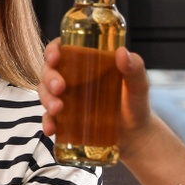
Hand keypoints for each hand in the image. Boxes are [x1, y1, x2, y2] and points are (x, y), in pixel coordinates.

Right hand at [39, 41, 159, 142]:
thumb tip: (122, 52)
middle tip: (59, 87)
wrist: (136, 136)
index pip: (63, 49)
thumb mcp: (138, 84)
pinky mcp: (65, 120)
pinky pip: (50, 118)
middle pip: (49, 70)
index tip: (55, 57)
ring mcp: (67, 99)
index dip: (53, 50)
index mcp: (87, 62)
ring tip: (57, 109)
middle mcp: (73, 78)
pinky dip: (47, 122)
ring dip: (46, 99)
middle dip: (49, 77)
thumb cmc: (136, 104)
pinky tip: (51, 129)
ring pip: (45, 93)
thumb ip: (135, 68)